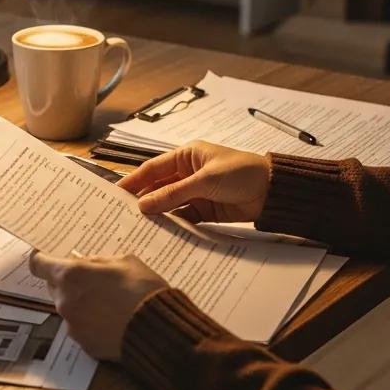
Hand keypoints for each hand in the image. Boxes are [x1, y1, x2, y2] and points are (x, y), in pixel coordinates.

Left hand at [29, 251, 166, 360]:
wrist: (160, 332)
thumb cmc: (143, 290)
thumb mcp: (123, 261)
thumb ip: (97, 262)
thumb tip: (84, 264)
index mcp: (70, 276)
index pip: (39, 264)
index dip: (43, 259)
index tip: (48, 257)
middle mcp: (64, 301)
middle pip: (54, 287)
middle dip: (69, 282)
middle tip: (91, 280)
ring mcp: (73, 326)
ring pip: (69, 308)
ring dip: (81, 303)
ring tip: (109, 303)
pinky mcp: (84, 345)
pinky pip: (82, 328)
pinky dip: (91, 323)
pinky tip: (113, 320)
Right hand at [117, 141, 270, 222]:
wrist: (274, 191)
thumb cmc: (241, 173)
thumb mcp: (204, 181)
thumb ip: (173, 194)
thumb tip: (144, 205)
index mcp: (186, 156)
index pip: (153, 168)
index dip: (134, 180)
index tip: (115, 192)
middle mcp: (188, 173)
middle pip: (159, 187)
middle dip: (143, 200)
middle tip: (122, 214)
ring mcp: (196, 193)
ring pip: (170, 204)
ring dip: (158, 214)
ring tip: (138, 226)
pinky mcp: (205, 211)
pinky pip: (184, 217)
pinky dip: (175, 224)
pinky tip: (163, 233)